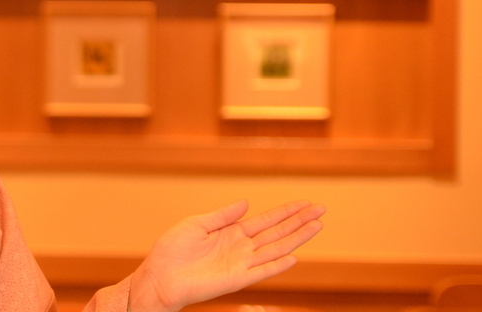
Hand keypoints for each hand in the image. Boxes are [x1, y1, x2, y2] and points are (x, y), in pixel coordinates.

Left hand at [127, 200, 324, 311]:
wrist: (159, 277)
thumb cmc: (173, 251)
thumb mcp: (197, 224)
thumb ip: (223, 215)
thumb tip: (247, 203)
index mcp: (232, 232)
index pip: (266, 220)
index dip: (286, 211)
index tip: (305, 202)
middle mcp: (241, 247)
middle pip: (278, 232)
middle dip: (300, 221)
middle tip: (322, 209)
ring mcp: (241, 264)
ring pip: (276, 249)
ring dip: (297, 238)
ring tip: (317, 226)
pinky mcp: (236, 279)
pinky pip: (261, 271)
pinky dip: (277, 265)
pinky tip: (294, 257)